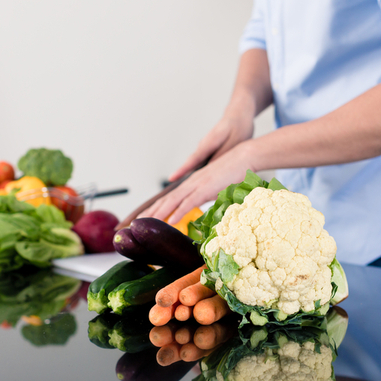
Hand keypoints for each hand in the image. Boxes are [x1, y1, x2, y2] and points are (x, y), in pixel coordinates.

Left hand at [140, 140, 254, 223]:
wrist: (244, 157)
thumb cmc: (233, 172)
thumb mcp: (216, 187)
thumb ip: (206, 196)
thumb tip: (202, 207)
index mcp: (191, 184)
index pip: (169, 198)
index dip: (156, 208)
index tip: (145, 218)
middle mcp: (190, 183)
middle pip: (166, 199)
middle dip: (150, 212)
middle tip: (136, 223)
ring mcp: (197, 185)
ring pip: (173, 201)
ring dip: (159, 213)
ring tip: (146, 223)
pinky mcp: (206, 188)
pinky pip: (189, 202)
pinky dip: (179, 211)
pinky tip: (170, 221)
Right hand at [168, 111, 254, 182]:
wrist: (239, 114)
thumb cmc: (238, 126)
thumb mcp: (234, 141)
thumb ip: (222, 155)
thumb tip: (211, 169)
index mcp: (208, 143)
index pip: (192, 159)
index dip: (182, 170)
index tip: (171, 178)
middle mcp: (203, 146)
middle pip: (190, 165)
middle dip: (181, 177)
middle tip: (171, 188)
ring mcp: (205, 149)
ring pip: (196, 165)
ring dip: (191, 177)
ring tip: (183, 190)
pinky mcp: (210, 151)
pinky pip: (203, 164)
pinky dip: (201, 174)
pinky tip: (203, 185)